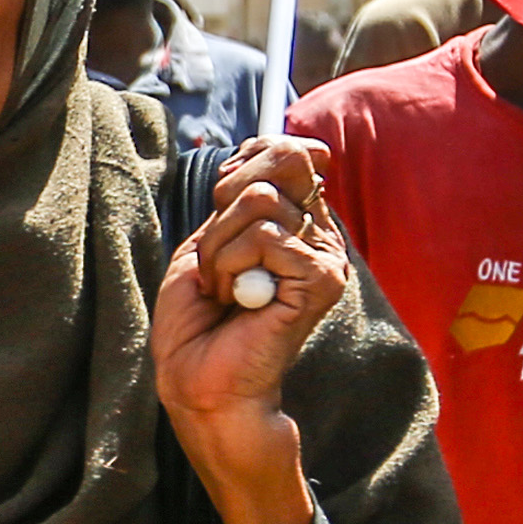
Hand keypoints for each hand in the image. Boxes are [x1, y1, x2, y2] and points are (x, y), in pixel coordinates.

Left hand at [150, 133, 347, 442]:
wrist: (198, 381)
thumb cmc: (197, 320)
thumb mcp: (210, 239)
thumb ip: (242, 193)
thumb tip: (273, 142)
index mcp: (297, 222)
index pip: (289, 150)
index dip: (248, 159)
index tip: (222, 199)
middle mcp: (319, 235)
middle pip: (283, 159)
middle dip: (228, 199)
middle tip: (216, 253)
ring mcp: (325, 257)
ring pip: (261, 199)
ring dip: (220, 246)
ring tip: (224, 287)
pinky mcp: (321, 279)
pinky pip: (265, 236)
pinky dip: (231, 266)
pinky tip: (238, 301)